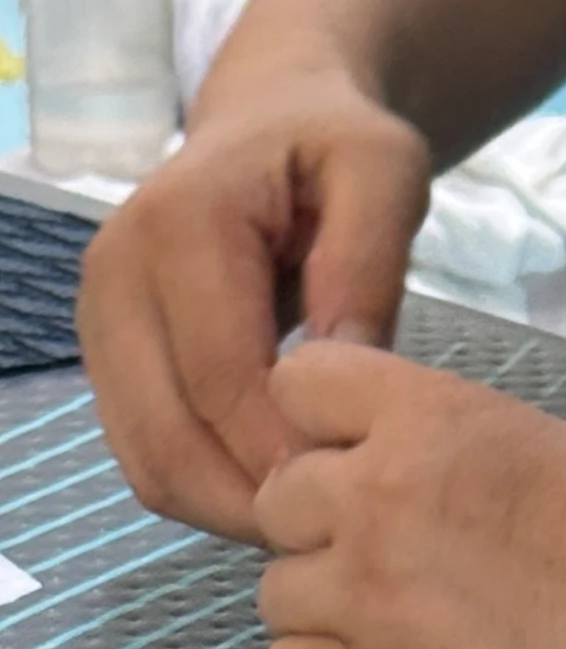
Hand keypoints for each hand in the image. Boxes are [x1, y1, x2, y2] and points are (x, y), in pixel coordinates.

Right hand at [77, 66, 431, 541]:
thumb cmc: (336, 146)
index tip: (359, 491)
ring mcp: (98, 320)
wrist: (273, 120)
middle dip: (254, 501)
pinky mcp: (107, 356)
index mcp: (180, 226)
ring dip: (227, 509)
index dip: (286, 453)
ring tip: (313, 516)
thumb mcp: (384, 171)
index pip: (222, 380)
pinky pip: (145, 455)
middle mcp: (115, 274)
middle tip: (341, 528)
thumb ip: (367, 259)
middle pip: (169, 438)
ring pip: (148, 463)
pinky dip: (207, 490)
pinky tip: (276, 489)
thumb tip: (345, 363)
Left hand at [256, 343, 565, 648]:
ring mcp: (364, 602)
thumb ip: (426, 444)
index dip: (324, 430)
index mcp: (424, 419)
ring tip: (412, 626)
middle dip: (328, 527)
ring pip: (278, 594)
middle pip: (279, 501)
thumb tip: (352, 466)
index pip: (296, 386)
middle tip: (405, 561)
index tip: (361, 462)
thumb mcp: (526, 440)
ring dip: (330, 607)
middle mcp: (374, 499)